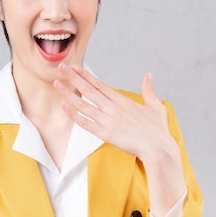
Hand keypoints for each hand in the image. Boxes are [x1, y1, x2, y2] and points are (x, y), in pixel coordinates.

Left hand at [53, 64, 172, 161]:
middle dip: (73, 77)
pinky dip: (74, 115)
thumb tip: (148, 75)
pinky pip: (86, 123)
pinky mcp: (106, 134)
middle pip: (89, 89)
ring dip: (68, 94)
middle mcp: (113, 108)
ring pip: (83, 104)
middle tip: (61, 67)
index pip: (100, 84)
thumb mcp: (156, 106)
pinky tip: (65, 107)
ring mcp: (108, 120)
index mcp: (123, 101)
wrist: (158, 148)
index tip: (75, 67)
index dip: (86, 75)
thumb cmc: (158, 131)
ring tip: (57, 84)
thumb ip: (149, 90)